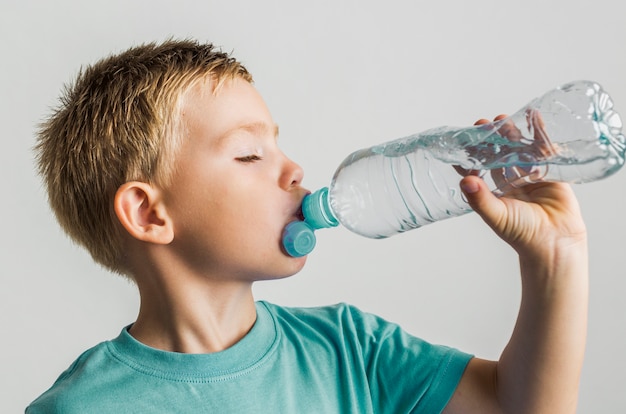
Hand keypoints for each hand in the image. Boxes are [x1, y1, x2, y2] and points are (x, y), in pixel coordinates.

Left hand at [460, 115, 586, 257]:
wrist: (555, 242)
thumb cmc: (523, 234)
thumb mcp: (497, 215)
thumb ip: (480, 199)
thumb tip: (464, 181)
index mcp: (492, 192)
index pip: (477, 169)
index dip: (470, 155)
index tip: (462, 140)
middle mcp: (509, 182)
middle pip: (497, 155)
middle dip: (490, 140)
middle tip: (482, 124)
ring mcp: (529, 176)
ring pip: (517, 149)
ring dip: (511, 134)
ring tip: (502, 119)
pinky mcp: (549, 172)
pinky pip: (543, 149)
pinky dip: (538, 133)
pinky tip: (532, 117)